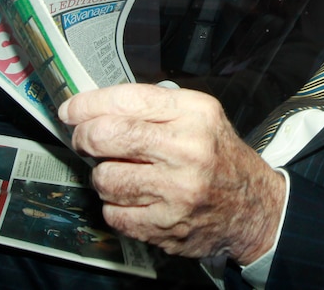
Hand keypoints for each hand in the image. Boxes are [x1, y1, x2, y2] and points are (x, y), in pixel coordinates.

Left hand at [60, 83, 285, 264]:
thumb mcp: (199, 117)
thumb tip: (93, 110)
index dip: (87, 104)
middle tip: (86, 141)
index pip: (126, 99)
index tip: (70, 110)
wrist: (254, 207)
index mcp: (194, 113)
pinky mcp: (166, 224)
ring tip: (122, 174)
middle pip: (106, 136)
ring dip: (104, 177)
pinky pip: (113, 213)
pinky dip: (116, 206)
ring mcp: (176, 190)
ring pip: (104, 178)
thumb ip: (153, 108)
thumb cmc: (218, 157)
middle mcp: (187, 149)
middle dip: (84, 138)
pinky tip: (134, 199)